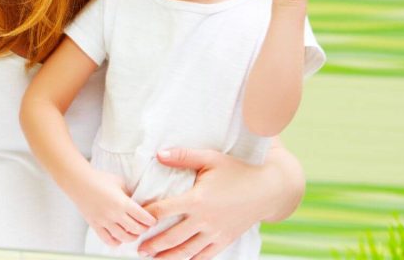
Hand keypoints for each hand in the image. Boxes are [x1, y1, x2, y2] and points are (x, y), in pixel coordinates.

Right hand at [74, 169, 155, 247]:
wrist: (78, 181)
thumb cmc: (99, 178)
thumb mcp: (119, 182)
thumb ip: (129, 193)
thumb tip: (137, 203)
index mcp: (123, 202)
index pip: (143, 217)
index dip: (151, 221)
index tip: (153, 221)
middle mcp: (115, 214)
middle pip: (136, 229)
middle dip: (143, 229)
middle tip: (145, 226)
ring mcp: (104, 221)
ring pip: (124, 238)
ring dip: (132, 237)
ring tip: (134, 233)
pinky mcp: (95, 225)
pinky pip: (108, 240)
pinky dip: (117, 242)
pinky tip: (119, 237)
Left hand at [139, 148, 271, 258]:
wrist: (268, 189)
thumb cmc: (237, 170)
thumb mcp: (210, 158)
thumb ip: (183, 156)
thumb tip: (158, 154)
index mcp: (197, 199)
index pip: (164, 210)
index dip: (147, 215)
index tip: (134, 218)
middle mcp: (205, 220)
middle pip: (172, 236)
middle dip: (153, 244)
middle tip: (137, 248)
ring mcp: (216, 233)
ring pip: (188, 250)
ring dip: (169, 256)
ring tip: (153, 259)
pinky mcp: (226, 239)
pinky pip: (206, 255)